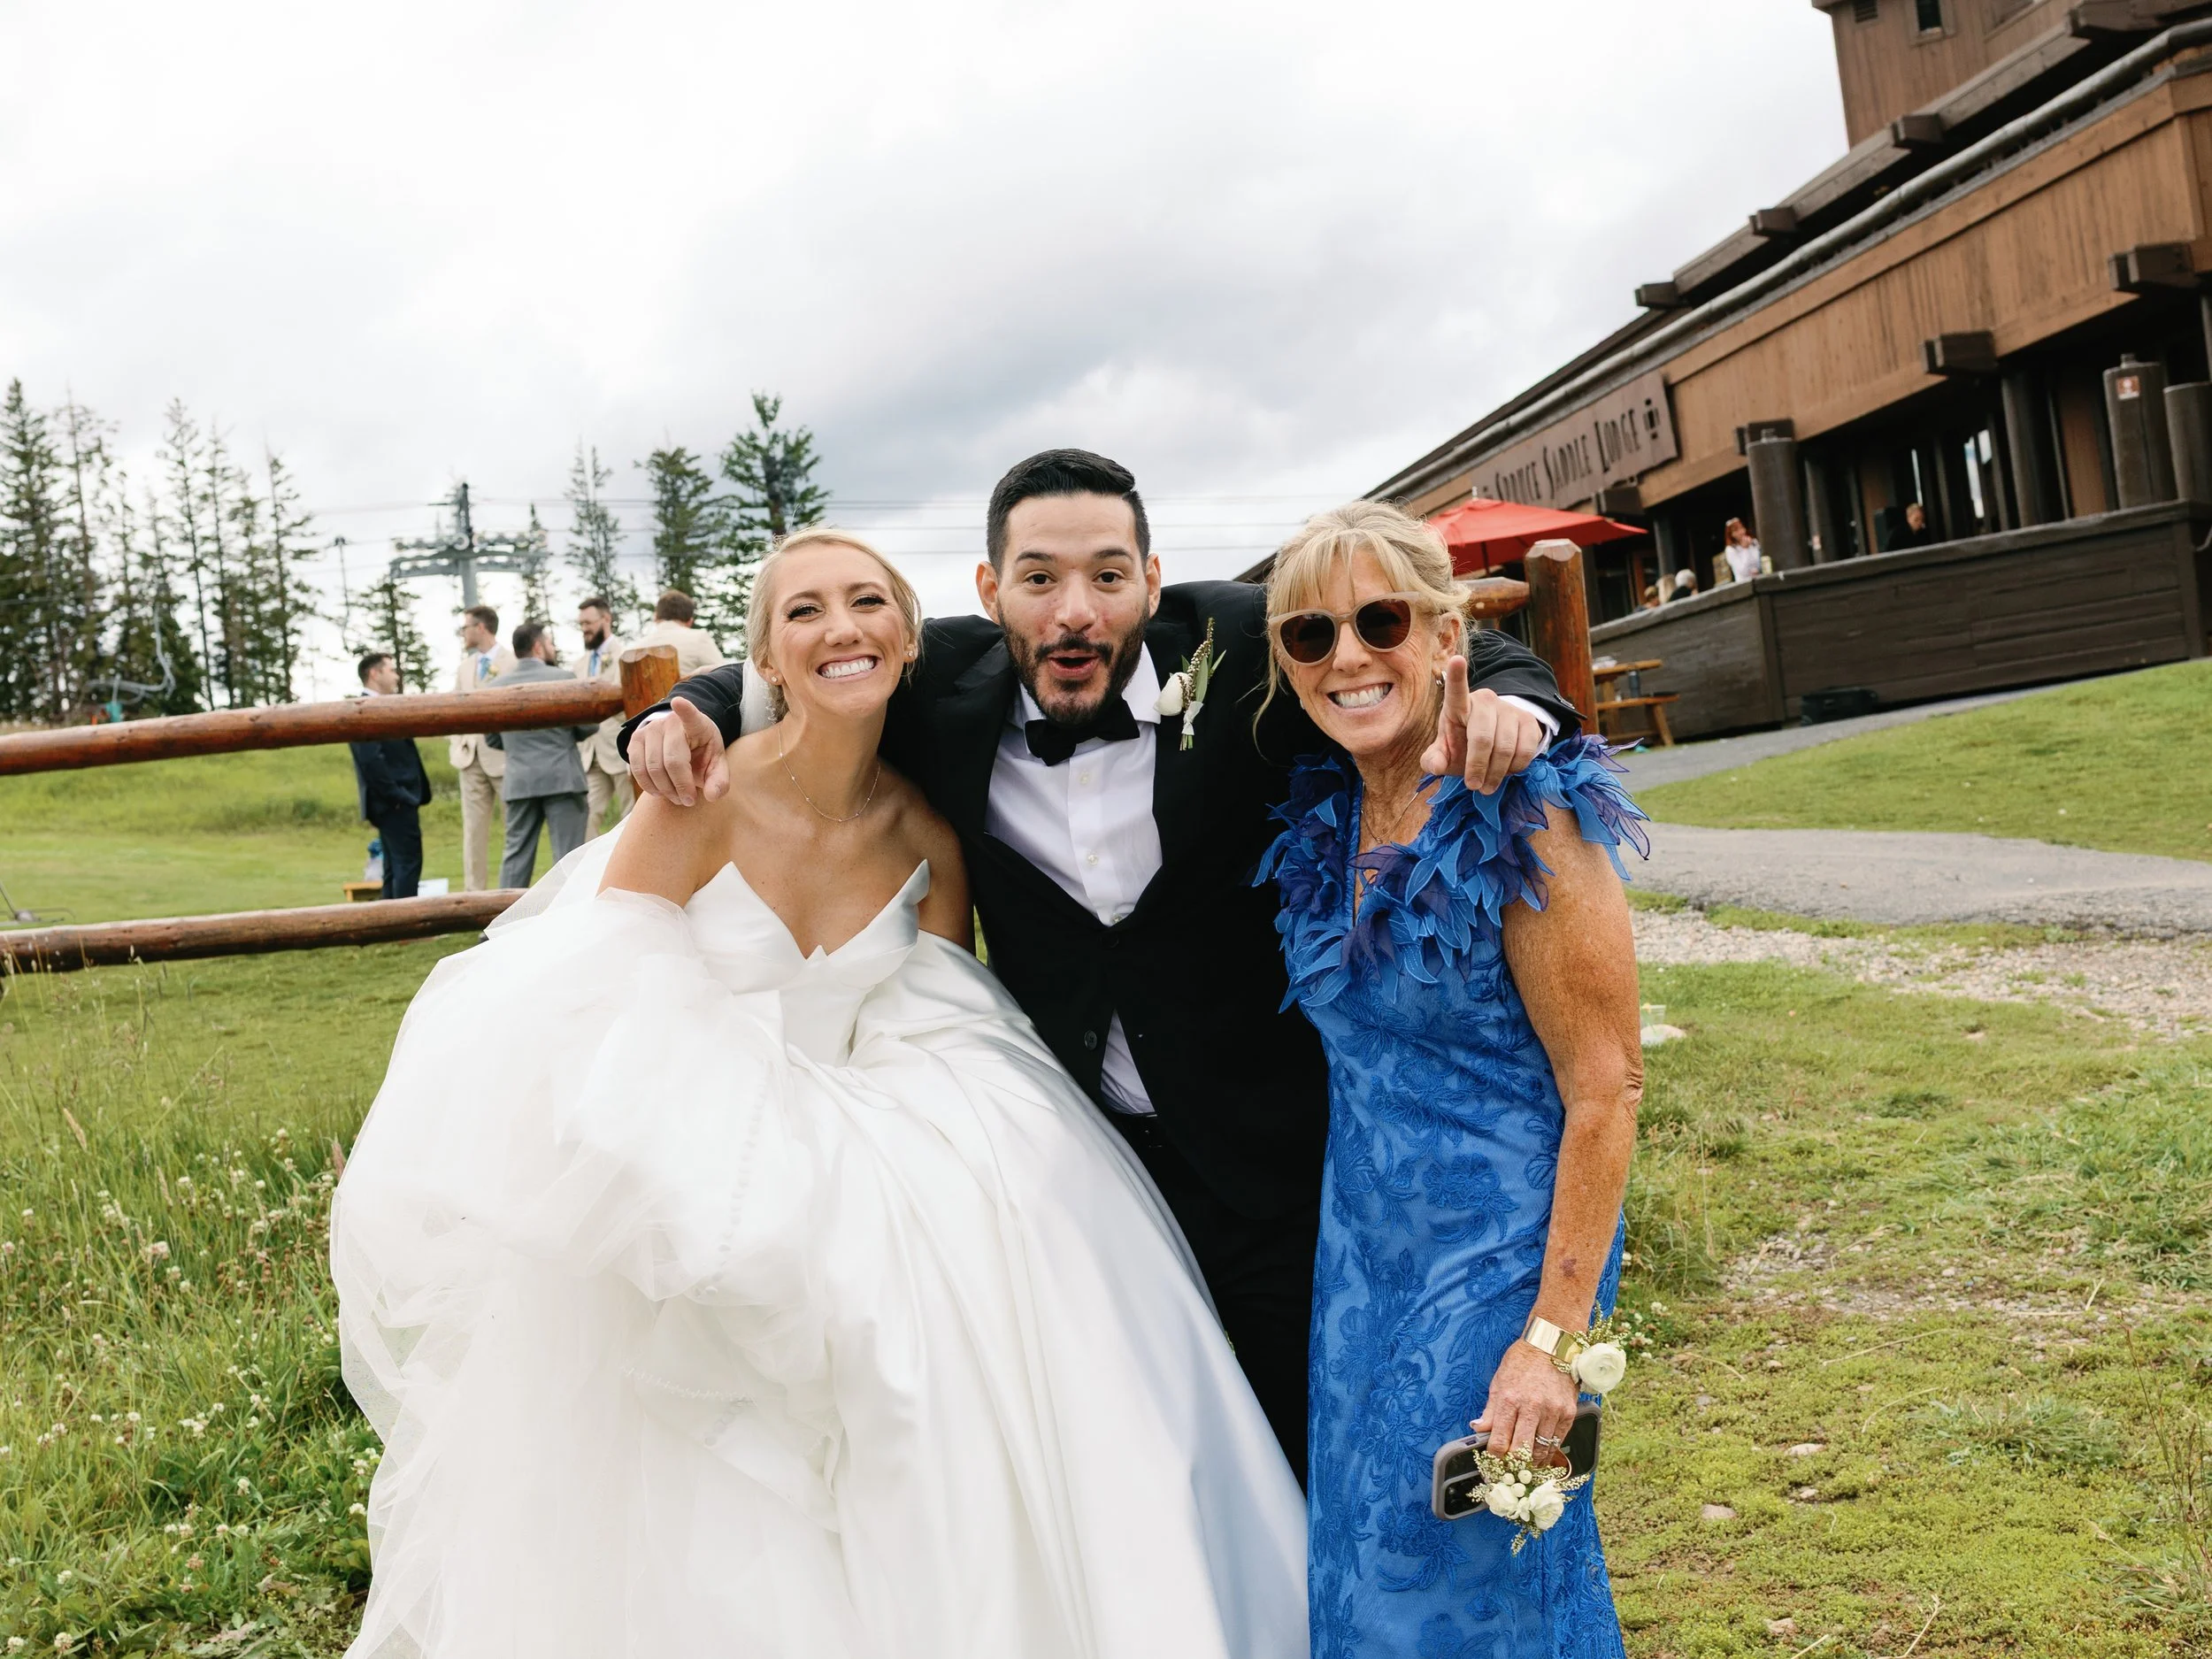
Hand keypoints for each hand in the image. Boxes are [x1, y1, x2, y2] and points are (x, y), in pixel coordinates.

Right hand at [628, 697, 728, 806]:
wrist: (681, 742)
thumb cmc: (702, 753)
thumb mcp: (716, 764)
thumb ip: (720, 780)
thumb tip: (713, 796)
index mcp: (696, 724)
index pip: (691, 716)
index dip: (685, 709)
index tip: (679, 702)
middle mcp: (670, 722)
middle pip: (672, 761)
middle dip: (680, 787)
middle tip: (689, 801)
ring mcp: (650, 729)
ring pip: (653, 767)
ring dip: (665, 790)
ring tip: (677, 798)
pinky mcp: (635, 740)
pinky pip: (637, 768)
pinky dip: (648, 785)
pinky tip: (659, 791)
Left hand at [1420, 660, 1546, 794]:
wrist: (1493, 741)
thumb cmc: (1461, 744)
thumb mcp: (1444, 753)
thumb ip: (1433, 760)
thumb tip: (1435, 766)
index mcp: (1458, 706)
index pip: (1456, 690)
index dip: (1456, 676)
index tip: (1456, 659)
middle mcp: (1485, 701)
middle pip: (1483, 738)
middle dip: (1477, 767)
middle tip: (1474, 786)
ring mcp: (1509, 709)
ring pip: (1505, 748)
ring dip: (1496, 774)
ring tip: (1487, 786)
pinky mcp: (1529, 721)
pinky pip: (1525, 751)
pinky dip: (1514, 769)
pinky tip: (1506, 771)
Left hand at [1471, 1339, 1578, 1469]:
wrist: (1550, 1345)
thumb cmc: (1521, 1362)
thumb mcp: (1499, 1382)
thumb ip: (1490, 1410)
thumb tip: (1478, 1429)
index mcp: (1509, 1399)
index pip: (1499, 1441)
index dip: (1495, 1459)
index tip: (1493, 1467)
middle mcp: (1531, 1407)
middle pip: (1521, 1451)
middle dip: (1513, 1466)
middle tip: (1509, 1473)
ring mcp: (1552, 1411)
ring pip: (1541, 1449)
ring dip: (1532, 1463)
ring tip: (1525, 1469)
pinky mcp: (1568, 1412)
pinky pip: (1558, 1441)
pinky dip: (1549, 1451)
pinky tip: (1542, 1455)